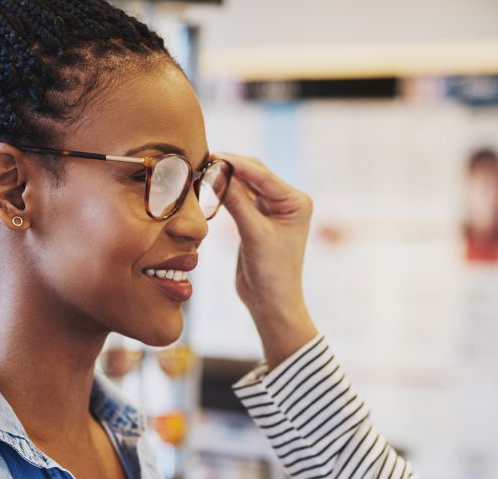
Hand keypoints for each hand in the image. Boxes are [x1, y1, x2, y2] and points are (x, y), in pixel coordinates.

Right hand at [217, 153, 318, 368]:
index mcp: (296, 201)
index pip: (262, 175)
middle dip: (229, 167)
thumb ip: (237, 201)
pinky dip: (224, 193)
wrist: (271, 302)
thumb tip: (215, 173)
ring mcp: (272, 209)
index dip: (236, 164)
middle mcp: (287, 201)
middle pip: (254, 175)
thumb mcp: (254, 234)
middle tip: (202, 160)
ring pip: (245, 185)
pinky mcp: (257, 220)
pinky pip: (239, 199)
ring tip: (201, 171)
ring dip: (225, 179)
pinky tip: (208, 187)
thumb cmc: (271, 272)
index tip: (211, 156)